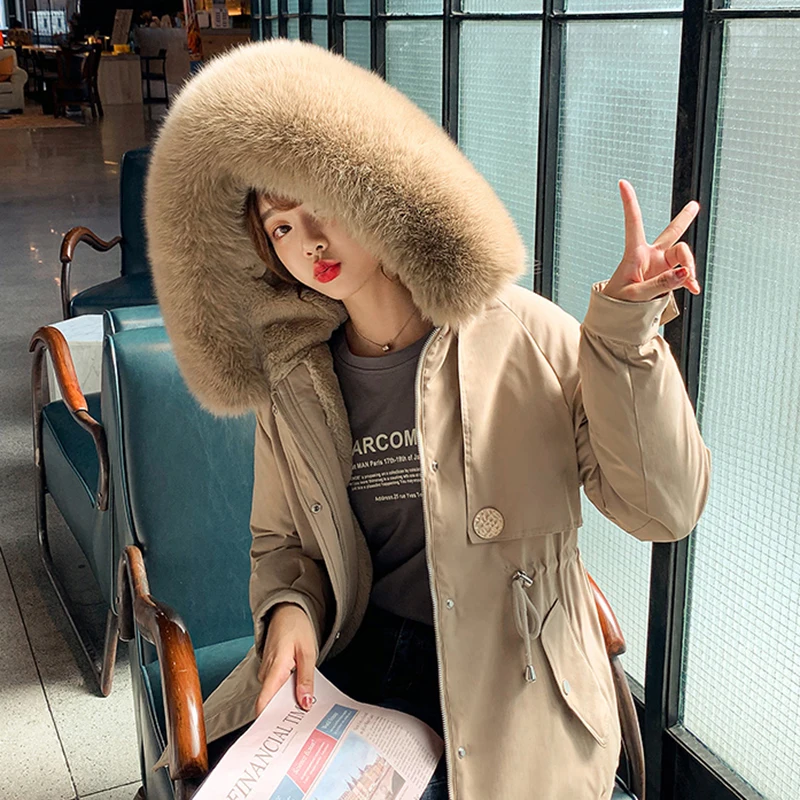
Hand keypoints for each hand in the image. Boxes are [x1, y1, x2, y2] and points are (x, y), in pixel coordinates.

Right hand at [255, 602, 317, 716]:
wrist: (286, 611)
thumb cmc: (297, 627)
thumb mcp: (308, 652)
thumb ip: (306, 678)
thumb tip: (305, 703)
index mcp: (275, 669)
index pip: (264, 702)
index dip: (269, 720)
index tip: (280, 733)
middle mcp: (266, 673)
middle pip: (271, 703)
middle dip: (286, 713)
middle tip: (304, 724)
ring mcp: (267, 672)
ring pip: (276, 695)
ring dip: (289, 702)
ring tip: (305, 710)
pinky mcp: (270, 671)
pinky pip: (277, 687)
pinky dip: (288, 692)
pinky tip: (300, 694)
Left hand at [601, 180, 702, 301]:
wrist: (616, 319)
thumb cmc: (617, 304)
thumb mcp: (635, 296)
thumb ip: (660, 285)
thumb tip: (685, 273)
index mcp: (634, 254)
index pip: (633, 223)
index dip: (630, 203)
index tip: (622, 182)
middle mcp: (650, 256)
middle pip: (671, 233)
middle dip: (683, 219)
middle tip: (694, 206)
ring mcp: (660, 266)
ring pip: (682, 254)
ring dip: (689, 267)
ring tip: (691, 281)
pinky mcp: (667, 277)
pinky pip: (684, 275)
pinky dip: (689, 281)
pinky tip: (694, 289)